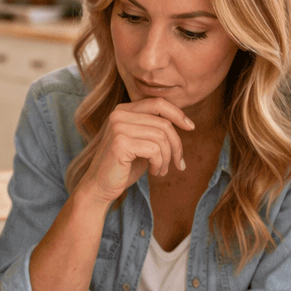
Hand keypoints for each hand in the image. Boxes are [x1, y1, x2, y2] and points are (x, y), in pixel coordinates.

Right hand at [78, 98, 193, 203]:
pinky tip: (154, 172)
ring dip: (167, 158)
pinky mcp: (120, 143)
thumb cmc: (123, 167)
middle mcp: (119, 115)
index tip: (191, 128)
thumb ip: (154, 128)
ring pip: (161, 137)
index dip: (178, 114)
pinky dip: (160, 164)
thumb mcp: (141, 143)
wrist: (100, 187)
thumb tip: (185, 122)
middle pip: (163, 123)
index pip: (158, 103)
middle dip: (177, 145)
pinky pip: (154, 150)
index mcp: (123, 110)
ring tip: (162, 170)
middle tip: (178, 163)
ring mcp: (118, 127)